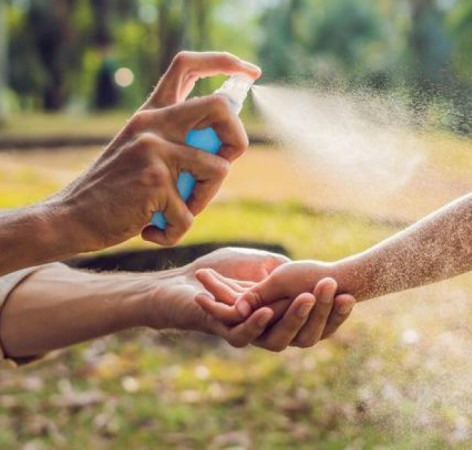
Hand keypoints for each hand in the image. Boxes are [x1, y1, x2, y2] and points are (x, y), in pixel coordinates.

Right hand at [51, 51, 260, 251]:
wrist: (72, 217)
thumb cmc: (117, 191)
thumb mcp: (143, 151)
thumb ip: (178, 140)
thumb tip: (229, 141)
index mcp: (151, 113)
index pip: (187, 66)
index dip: (224, 62)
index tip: (250, 72)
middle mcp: (153, 123)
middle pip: (220, 107)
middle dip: (237, 139)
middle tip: (224, 163)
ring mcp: (154, 149)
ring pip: (218, 170)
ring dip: (204, 200)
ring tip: (176, 210)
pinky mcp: (155, 181)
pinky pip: (190, 214)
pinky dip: (175, 232)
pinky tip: (152, 230)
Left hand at [147, 248, 354, 350]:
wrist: (184, 281)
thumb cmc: (224, 270)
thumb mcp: (266, 265)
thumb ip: (288, 273)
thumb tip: (321, 275)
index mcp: (284, 318)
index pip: (318, 323)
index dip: (335, 313)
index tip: (350, 295)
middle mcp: (270, 332)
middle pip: (304, 334)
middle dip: (320, 311)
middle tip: (331, 288)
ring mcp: (249, 335)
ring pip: (278, 338)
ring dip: (293, 317)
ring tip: (306, 297)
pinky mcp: (225, 333)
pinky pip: (244, 336)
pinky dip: (255, 324)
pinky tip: (265, 311)